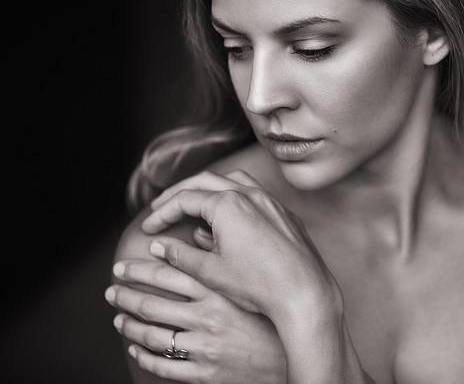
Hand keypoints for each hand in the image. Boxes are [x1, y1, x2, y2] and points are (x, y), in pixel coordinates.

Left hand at [105, 255, 285, 383]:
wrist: (290, 357)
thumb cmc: (271, 316)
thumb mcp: (249, 283)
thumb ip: (220, 258)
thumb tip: (196, 235)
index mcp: (217, 293)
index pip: (167, 276)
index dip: (140, 269)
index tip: (125, 264)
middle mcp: (206, 319)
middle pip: (151, 304)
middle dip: (125, 294)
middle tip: (111, 288)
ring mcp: (203, 348)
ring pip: (151, 335)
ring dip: (128, 325)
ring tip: (117, 318)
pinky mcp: (203, 373)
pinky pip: (164, 365)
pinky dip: (144, 356)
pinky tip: (136, 348)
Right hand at [141, 170, 342, 326]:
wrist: (304, 294)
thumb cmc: (258, 285)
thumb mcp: (210, 271)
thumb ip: (180, 254)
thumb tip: (159, 245)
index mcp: (228, 204)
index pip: (184, 200)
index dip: (162, 213)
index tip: (149, 228)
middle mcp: (251, 195)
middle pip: (205, 181)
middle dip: (180, 194)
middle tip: (161, 208)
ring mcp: (271, 202)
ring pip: (233, 181)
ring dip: (209, 188)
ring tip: (193, 202)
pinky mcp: (285, 214)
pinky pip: (255, 195)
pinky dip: (234, 197)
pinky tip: (228, 216)